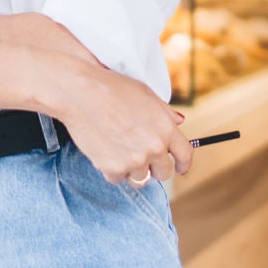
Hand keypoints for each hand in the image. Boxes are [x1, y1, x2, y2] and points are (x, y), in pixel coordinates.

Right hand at [53, 61, 190, 186]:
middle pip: (164, 173)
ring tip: (119, 149)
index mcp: (166, 128)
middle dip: (155, 167)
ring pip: (140, 179)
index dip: (184, 165)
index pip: (185, 155)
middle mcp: (154, 148)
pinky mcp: (113, 169)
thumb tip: (179, 122)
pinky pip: (117, 178)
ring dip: (132, 169)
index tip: (180, 169)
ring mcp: (134, 160)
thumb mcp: (147, 95)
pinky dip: (112, 169)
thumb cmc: (113, 89)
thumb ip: (165, 113)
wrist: (81, 93)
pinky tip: (106, 150)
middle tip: (142, 157)